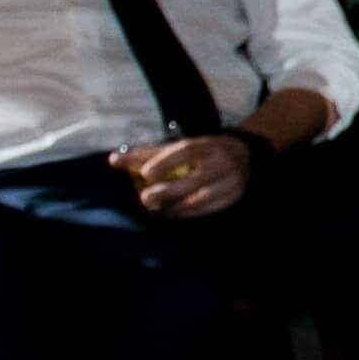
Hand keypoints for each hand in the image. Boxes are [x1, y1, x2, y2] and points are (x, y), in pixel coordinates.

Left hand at [107, 130, 251, 217]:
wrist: (245, 156)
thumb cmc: (202, 151)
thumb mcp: (179, 147)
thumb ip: (147, 154)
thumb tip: (113, 160)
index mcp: (206, 145)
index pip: (186, 151)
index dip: (166, 162)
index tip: (146, 173)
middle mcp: (221, 163)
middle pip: (192, 180)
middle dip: (167, 191)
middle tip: (145, 199)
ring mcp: (230, 182)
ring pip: (200, 199)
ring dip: (175, 207)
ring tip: (157, 210)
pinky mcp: (233, 197)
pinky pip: (207, 210)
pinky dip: (187, 214)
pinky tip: (171, 214)